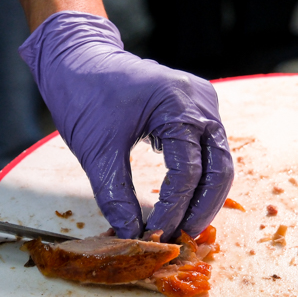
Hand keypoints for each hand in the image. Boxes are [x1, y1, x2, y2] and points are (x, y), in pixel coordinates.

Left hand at [20, 12, 233, 240]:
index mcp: (178, 104)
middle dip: (201, 210)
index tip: (155, 236)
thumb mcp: (96, 151)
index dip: (173, 211)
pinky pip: (209, 152)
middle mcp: (201, 103)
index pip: (187, 173)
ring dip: (204, 199)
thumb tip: (131, 235)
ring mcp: (204, 105)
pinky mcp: (197, 111)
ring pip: (219, 164)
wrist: (78, 56)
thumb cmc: (84, 93)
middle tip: (181, 240)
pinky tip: (184, 204)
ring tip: (184, 228)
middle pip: (219, 170)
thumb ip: (116, 196)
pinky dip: (200, 181)